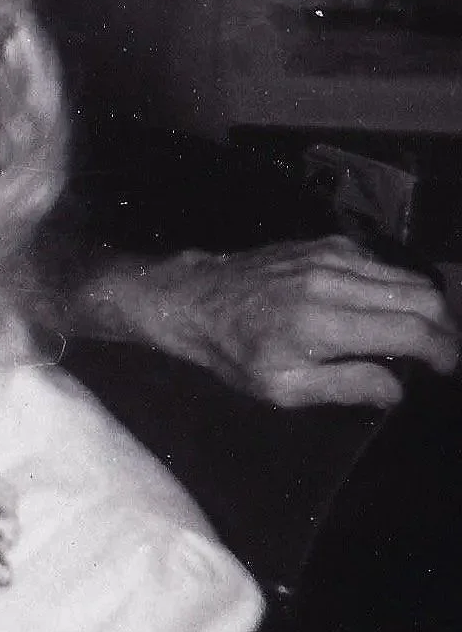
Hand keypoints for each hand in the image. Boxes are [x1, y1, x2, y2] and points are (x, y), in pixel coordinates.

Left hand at [84, 237, 459, 406]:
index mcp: (322, 323)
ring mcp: (332, 256)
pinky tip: (384, 310)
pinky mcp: (329, 243)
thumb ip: (344, 387)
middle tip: (440, 355)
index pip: (413, 330)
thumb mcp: (281, 388)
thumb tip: (398, 388)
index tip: (447, 369)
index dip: (444, 351)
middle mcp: (333, 282)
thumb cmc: (235, 353)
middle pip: (425, 298)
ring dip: (426, 308)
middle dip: (445, 329)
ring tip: (419, 336)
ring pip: (410, 277)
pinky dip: (397, 287)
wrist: (194, 300)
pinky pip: (384, 264)